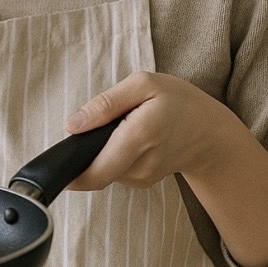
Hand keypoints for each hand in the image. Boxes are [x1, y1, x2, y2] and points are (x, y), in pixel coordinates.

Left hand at [63, 71, 237, 191]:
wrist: (212, 133)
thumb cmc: (178, 102)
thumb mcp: (144, 84)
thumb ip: (106, 103)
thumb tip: (72, 125)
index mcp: (140, 135)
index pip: (96, 171)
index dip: (70, 172)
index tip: (55, 162)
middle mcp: (141, 164)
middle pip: (95, 173)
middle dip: (83, 156)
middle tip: (89, 130)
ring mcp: (143, 178)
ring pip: (104, 171)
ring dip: (100, 153)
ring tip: (119, 128)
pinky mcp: (142, 182)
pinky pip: (115, 171)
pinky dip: (112, 156)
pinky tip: (126, 139)